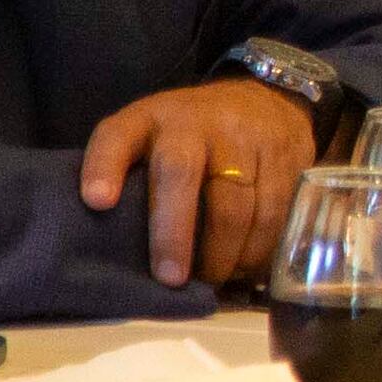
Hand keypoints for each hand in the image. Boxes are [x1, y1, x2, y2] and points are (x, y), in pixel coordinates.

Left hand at [77, 76, 316, 284]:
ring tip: (211, 280)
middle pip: (180, 175)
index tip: (96, 201)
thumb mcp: (150, 136)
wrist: (265, 102)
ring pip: (235, 204)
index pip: (118, 136)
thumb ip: (127, 173)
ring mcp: (245, 139)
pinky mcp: (285, 160)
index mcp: (150, 120)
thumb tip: (110, 241)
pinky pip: (274, 214)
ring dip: (223, 253)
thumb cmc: (190, 136)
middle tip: (170, 279)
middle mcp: (196, 124)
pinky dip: (259, 250)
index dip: (104, 167)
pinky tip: (245, 267)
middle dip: (173, 232)